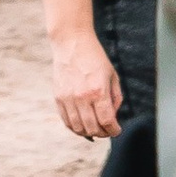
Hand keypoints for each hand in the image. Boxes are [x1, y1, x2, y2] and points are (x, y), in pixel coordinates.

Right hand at [50, 27, 123, 141]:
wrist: (72, 43)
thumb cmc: (95, 58)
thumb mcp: (112, 76)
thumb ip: (115, 98)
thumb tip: (113, 117)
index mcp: (98, 91)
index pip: (106, 121)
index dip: (113, 130)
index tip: (116, 130)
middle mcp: (82, 97)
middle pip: (92, 128)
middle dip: (103, 133)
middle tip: (107, 130)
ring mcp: (68, 98)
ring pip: (78, 128)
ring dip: (88, 133)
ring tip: (95, 129)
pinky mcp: (59, 97)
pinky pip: (66, 121)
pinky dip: (75, 127)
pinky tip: (82, 124)